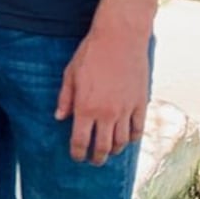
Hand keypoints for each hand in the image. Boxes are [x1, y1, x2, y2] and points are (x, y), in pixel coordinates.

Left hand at [55, 20, 149, 164]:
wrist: (120, 37)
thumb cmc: (91, 53)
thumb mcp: (70, 74)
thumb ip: (65, 99)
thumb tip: (59, 118)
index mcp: (85, 107)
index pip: (80, 141)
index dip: (78, 153)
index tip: (77, 157)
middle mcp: (106, 113)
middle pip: (102, 147)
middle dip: (97, 158)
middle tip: (94, 161)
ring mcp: (125, 109)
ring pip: (121, 142)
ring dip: (114, 150)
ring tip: (109, 152)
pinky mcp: (140, 103)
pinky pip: (138, 129)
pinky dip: (132, 138)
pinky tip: (127, 139)